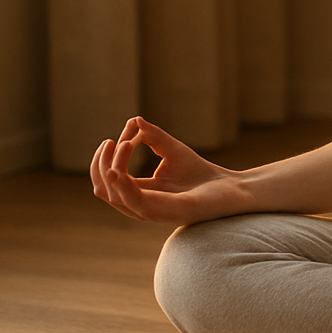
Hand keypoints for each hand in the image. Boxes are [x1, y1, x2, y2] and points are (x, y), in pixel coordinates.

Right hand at [89, 117, 249, 224]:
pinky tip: (120, 166)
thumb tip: (133, 120)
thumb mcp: (172, 149)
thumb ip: (152, 137)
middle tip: (110, 141)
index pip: (108, 180)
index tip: (117, 135)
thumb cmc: (200, 173)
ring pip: (114, 196)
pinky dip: (123, 184)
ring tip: (122, 145)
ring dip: (110, 168)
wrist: (231, 188)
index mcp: (139, 194)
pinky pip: (135, 202)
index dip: (105, 158)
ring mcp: (153, 212)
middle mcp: (141, 206)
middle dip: (100, 164)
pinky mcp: (169, 212)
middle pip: (103, 190)